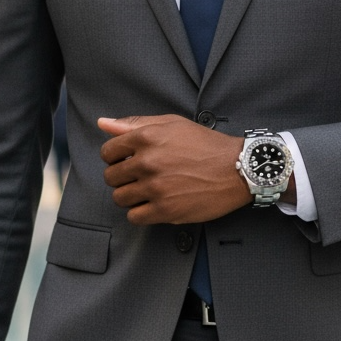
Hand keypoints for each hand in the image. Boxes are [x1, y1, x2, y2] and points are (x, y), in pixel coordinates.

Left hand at [99, 115, 250, 224]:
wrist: (238, 169)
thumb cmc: (206, 145)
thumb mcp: (172, 124)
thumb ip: (135, 123)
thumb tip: (102, 123)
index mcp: (146, 138)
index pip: (108, 152)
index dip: (116, 158)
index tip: (128, 161)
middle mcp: (147, 162)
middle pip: (111, 177)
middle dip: (122, 177)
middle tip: (140, 177)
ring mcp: (155, 188)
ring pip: (120, 198)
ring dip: (130, 196)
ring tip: (148, 191)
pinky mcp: (165, 210)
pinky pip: (134, 217)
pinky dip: (140, 213)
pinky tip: (154, 205)